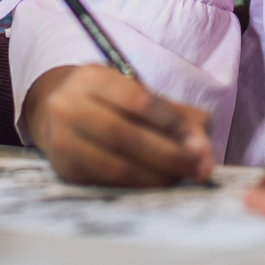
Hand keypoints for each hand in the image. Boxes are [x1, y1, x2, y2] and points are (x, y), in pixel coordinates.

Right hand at [22, 64, 214, 186]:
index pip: (138, 101)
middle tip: (198, 168)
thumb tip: (203, 154)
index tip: (197, 142)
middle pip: (125, 136)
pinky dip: (137, 187)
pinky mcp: (64, 168)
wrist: (62, 114)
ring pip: (115, 166)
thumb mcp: (142, 95)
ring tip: (179, 177)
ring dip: (155, 177)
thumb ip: (179, 117)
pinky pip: (106, 183)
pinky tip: (155, 183)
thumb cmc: (113, 103)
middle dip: (169, 156)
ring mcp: (61, 138)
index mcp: (92, 77)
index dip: (171, 124)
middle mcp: (68, 105)